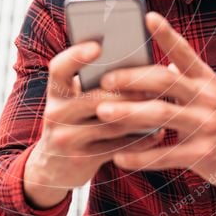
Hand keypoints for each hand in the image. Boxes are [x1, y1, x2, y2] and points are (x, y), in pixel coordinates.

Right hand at [23, 40, 164, 208]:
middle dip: (126, 92)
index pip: (59, 68)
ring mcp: (66, 139)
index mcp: (55, 92)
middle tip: (153, 85)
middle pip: (93, 98)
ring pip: (110, 124)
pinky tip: (157, 132)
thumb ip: (93, 84)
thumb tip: (134, 62)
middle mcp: (55, 114)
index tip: (98, 46)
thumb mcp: (73, 101)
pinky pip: (117, 148)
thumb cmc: (74, 122)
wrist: (52, 168)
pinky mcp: (81, 160)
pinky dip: (140, 140)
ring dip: (139, 115)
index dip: (76, 56)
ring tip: (162, 106)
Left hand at [96, 12, 215, 206]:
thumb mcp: (212, 94)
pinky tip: (119, 157)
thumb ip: (188, 80)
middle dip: (132, 78)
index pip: (185, 52)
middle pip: (166, 80)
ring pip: (162, 114)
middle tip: (104, 79)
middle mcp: (207, 98)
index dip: (167, 34)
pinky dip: (141, 156)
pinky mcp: (203, 154)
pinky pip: (166, 155)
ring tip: (103, 111)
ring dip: (129, 112)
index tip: (147, 17)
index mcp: (206, 80)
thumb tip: (165, 63)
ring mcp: (207, 126)